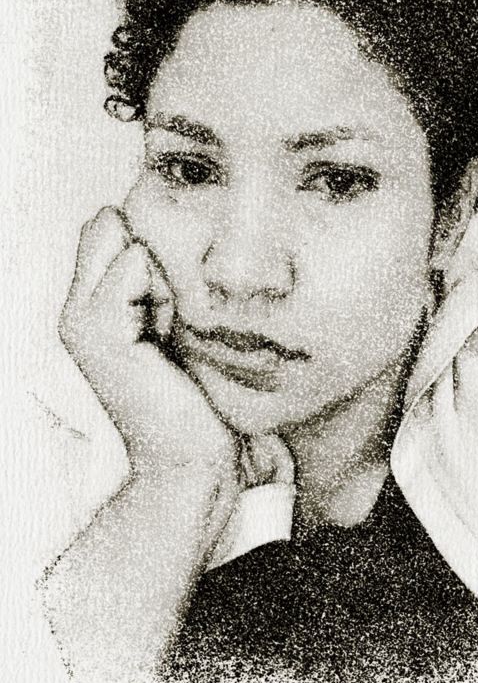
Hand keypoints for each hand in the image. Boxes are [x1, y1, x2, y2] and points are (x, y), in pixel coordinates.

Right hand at [58, 207, 239, 519]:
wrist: (190, 458)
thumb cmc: (197, 394)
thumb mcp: (178, 323)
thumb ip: (160, 281)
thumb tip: (166, 233)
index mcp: (91, 306)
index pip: (107, 225)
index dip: (150, 244)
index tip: (171, 301)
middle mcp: (75, 310)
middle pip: (107, 224)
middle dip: (152, 250)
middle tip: (170, 312)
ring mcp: (80, 320)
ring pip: (126, 240)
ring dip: (163, 273)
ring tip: (170, 327)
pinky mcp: (98, 330)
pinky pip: (134, 262)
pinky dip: (164, 286)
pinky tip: (168, 332)